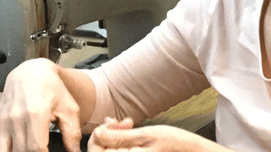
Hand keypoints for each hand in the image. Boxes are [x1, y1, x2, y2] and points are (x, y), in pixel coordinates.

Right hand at [0, 58, 81, 151]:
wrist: (31, 73)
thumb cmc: (52, 89)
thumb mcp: (69, 108)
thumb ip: (72, 132)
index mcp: (36, 114)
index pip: (36, 147)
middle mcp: (16, 118)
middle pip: (21, 151)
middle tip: (41, 151)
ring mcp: (3, 121)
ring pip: (2, 151)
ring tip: (27, 150)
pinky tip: (12, 149)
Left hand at [88, 118, 230, 151]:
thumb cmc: (175, 145)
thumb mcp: (146, 135)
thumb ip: (118, 137)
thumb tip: (97, 133)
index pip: (95, 150)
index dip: (99, 134)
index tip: (113, 123)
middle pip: (101, 151)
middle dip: (108, 133)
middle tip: (124, 123)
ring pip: (111, 151)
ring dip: (115, 136)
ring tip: (130, 124)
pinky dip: (123, 142)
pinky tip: (132, 132)